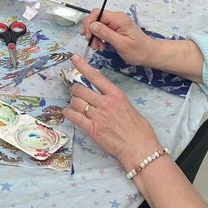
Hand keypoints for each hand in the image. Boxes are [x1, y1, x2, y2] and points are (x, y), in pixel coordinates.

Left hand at [64, 55, 163, 171]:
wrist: (140, 148)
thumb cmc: (139, 130)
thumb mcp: (129, 106)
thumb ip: (115, 100)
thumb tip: (105, 97)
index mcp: (116, 95)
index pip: (95, 76)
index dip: (82, 66)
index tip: (74, 58)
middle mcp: (105, 103)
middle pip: (81, 89)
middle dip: (76, 90)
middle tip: (77, 93)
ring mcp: (98, 116)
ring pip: (76, 102)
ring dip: (73, 102)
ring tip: (76, 106)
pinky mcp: (92, 130)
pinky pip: (75, 117)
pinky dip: (69, 114)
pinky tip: (68, 113)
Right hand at [82, 9, 156, 63]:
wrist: (149, 53)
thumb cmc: (139, 51)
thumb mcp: (122, 44)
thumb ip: (107, 34)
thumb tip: (93, 25)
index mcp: (119, 19)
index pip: (98, 13)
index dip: (89, 23)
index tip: (88, 36)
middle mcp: (117, 18)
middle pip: (96, 18)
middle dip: (91, 31)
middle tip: (93, 45)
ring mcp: (116, 22)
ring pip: (98, 24)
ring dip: (95, 36)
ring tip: (98, 47)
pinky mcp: (115, 27)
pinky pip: (102, 29)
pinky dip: (99, 37)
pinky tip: (101, 45)